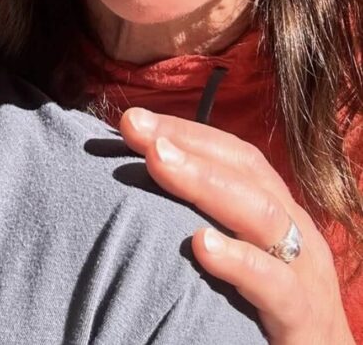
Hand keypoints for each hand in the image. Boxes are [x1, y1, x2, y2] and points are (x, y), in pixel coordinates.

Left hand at [119, 108, 353, 344]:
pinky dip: (240, 262)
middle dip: (186, 144)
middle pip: (243, 171)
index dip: (184, 131)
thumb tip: (134, 184)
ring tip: (158, 161)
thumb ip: (201, 218)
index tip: (132, 120)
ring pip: (262, 214)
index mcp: (275, 208)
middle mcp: (294, 229)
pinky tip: (201, 245)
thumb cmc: (270, 306)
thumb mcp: (241, 252)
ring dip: (206, 183)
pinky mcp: (305, 319)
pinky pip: (277, 286)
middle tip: (135, 127)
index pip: (230, 154)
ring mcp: (304, 271)